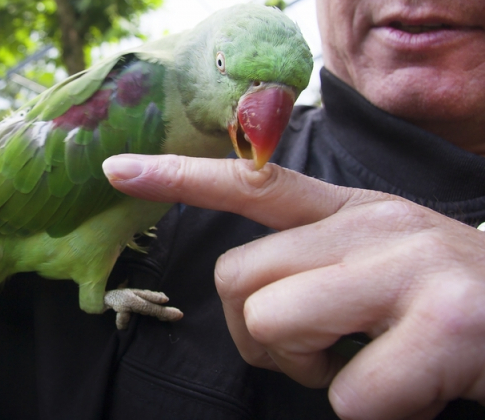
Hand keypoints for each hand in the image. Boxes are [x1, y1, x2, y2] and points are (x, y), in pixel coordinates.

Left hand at [103, 154, 484, 419]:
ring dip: (308, 370)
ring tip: (365, 364)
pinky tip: (413, 390)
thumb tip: (250, 298)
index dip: (179, 176)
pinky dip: (370, 410)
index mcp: (350, 210)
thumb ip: (313, 261)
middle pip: (237, 278)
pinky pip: (348, 396)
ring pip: (275, 325)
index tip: (116, 169)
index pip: (252, 181)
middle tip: (320, 351)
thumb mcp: (377, 261)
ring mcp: (407, 272)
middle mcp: (373, 226)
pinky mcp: (442, 328)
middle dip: (260, 335)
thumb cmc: (447, 305)